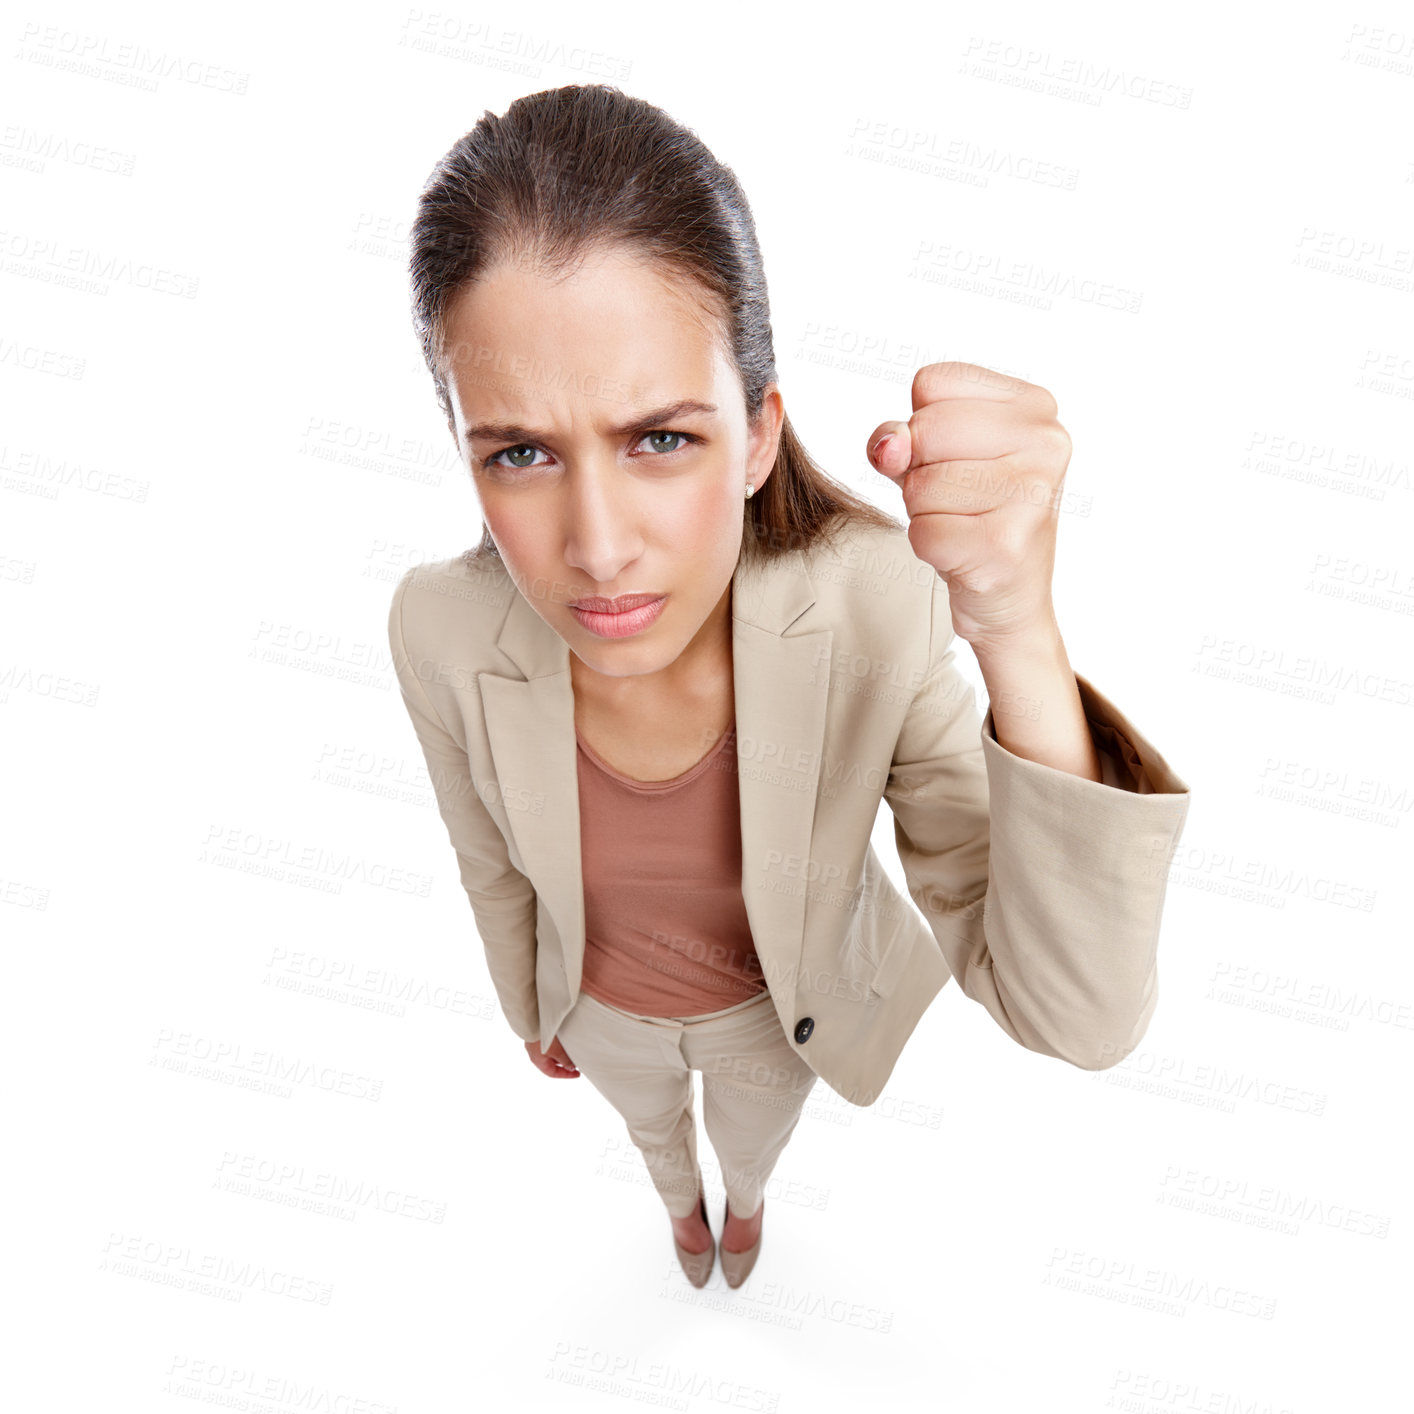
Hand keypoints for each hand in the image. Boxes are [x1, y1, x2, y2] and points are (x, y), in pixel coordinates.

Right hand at [525, 1035, 579, 1077]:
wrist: (535, 1019)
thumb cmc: (544, 1038)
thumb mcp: (557, 1052)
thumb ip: (565, 1061)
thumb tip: (571, 1068)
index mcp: (538, 1061)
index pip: (552, 1072)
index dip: (565, 1075)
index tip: (577, 1074)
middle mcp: (536, 1053)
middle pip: (552, 1062)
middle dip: (565, 1062)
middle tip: (577, 1061)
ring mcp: (537, 1043)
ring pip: (552, 1051)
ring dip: (563, 1053)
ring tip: (574, 1051)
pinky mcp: (541, 1033)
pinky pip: (552, 1042)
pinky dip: (560, 1044)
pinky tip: (567, 1040)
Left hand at [867, 361, 1070, 649]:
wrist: (1008, 593)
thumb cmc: (972, 513)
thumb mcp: (933, 458)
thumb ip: (900, 436)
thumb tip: (890, 446)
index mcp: (1034, 405)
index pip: (931, 383)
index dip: (921, 426)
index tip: (954, 457)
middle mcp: (1046, 442)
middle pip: (924, 429)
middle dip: (919, 470)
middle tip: (956, 497)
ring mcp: (1032, 494)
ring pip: (920, 485)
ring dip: (923, 512)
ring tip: (962, 523)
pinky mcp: (1006, 545)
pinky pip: (923, 532)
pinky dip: (927, 546)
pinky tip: (962, 550)